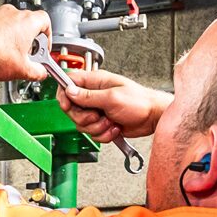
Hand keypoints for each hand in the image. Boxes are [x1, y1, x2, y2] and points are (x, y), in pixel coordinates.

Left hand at [0, 4, 51, 81]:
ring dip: (14, 39)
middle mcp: (13, 13)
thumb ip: (38, 71)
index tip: (43, 48)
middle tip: (28, 55)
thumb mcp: (24, 69)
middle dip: (30, 40)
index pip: (45, 21)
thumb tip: (40, 73)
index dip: (47, 36)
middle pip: (28, 24)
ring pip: (12, 25)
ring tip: (10, 56)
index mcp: (28, 21)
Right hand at [55, 68, 170, 143]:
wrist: (153, 117)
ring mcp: (98, 110)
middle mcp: (94, 95)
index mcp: (95, 82)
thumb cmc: (139, 102)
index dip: (64, 95)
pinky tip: (114, 127)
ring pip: (82, 124)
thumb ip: (88, 96)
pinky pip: (93, 133)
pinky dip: (104, 134)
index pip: (69, 82)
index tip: (68, 105)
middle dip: (84, 117)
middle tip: (96, 116)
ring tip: (110, 121)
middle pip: (72, 108)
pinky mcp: (102, 123)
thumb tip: (70, 91)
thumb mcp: (111, 97)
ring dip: (96, 127)